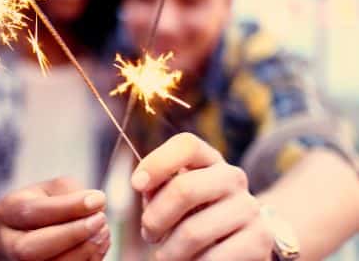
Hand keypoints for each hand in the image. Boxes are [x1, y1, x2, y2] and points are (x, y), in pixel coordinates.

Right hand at [0, 177, 110, 259]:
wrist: (29, 230)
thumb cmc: (44, 205)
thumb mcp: (52, 189)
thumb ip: (72, 193)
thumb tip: (97, 204)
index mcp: (7, 212)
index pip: (31, 212)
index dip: (68, 207)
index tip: (98, 199)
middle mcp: (7, 244)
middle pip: (29, 250)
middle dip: (71, 236)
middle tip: (100, 220)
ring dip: (84, 252)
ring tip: (103, 231)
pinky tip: (100, 245)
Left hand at [132, 133, 272, 260]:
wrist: (239, 244)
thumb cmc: (193, 216)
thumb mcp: (174, 196)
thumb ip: (157, 186)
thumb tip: (143, 184)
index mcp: (209, 160)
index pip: (186, 145)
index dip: (156, 162)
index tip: (136, 185)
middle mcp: (232, 177)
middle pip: (184, 189)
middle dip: (155, 218)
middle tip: (148, 234)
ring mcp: (248, 207)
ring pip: (193, 231)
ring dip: (169, 251)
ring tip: (165, 256)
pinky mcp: (259, 239)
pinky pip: (213, 257)